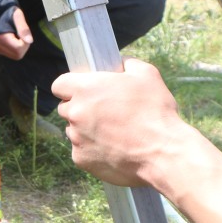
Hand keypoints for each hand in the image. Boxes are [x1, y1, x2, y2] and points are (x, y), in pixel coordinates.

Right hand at [0, 7, 32, 60]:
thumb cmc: (7, 12)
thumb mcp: (17, 16)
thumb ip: (24, 29)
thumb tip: (30, 41)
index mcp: (1, 37)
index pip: (18, 49)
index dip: (25, 43)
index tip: (22, 32)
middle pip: (17, 55)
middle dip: (24, 46)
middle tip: (22, 35)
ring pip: (15, 56)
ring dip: (21, 48)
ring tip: (18, 36)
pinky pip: (11, 54)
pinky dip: (16, 48)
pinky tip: (14, 39)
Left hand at [52, 58, 188, 187]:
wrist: (162, 153)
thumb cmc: (155, 112)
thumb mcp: (147, 75)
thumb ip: (127, 64)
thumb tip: (120, 63)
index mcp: (85, 89)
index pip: (59, 85)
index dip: (70, 87)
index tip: (81, 90)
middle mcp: (75, 114)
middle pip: (65, 108)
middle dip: (79, 108)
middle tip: (103, 111)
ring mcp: (76, 138)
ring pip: (73, 130)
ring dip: (85, 129)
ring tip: (112, 132)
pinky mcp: (81, 159)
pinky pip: (81, 150)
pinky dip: (92, 149)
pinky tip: (113, 148)